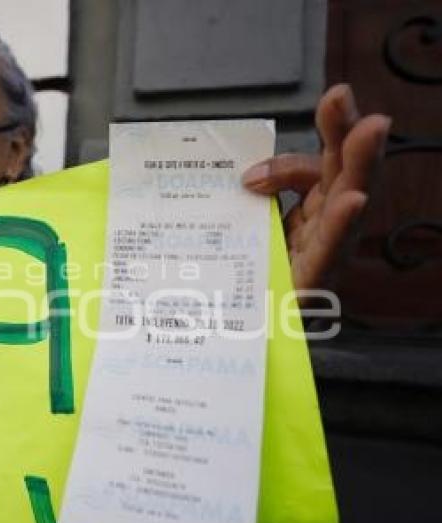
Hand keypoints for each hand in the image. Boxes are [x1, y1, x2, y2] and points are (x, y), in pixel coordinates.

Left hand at [241, 84, 390, 291]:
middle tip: (347, 98)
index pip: (323, 163)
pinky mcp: (314, 285)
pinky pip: (330, 251)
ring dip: (359, 164)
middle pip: (343, 175)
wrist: (237, 337)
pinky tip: (354, 200)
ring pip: (348, 204)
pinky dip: (341, 224)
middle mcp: (323, 229)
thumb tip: (249, 178)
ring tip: (371, 129)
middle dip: (350, 134)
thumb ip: (255, 196)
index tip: (334, 97)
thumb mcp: (245, 223)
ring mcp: (324, 256)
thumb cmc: (245, 278)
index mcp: (310, 211)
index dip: (330, 132)